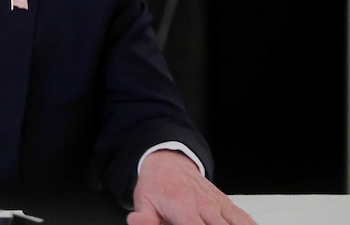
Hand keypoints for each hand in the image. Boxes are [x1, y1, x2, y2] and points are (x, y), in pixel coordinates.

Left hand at [127, 150, 257, 224]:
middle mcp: (205, 207)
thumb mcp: (143, 201)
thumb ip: (144, 218)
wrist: (169, 161)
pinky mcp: (227, 205)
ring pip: (238, 223)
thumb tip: (135, 223)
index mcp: (184, 209)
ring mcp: (219, 206)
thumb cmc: (156, 185)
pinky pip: (245, 219)